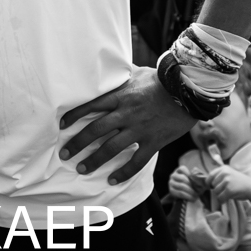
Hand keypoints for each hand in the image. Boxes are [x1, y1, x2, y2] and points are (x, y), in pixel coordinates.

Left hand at [58, 68, 193, 184]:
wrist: (189, 89)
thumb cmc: (163, 79)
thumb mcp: (138, 73)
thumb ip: (122, 76)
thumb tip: (109, 70)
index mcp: (120, 96)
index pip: (91, 106)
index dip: (74, 116)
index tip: (62, 125)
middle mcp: (126, 113)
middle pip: (96, 130)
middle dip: (78, 143)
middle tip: (65, 154)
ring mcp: (140, 129)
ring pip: (112, 148)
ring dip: (94, 160)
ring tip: (82, 169)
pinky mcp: (154, 141)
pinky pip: (136, 160)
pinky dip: (124, 172)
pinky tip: (113, 180)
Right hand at [168, 165, 199, 201]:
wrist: (182, 193)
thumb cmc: (189, 184)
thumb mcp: (191, 179)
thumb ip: (196, 177)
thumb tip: (203, 177)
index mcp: (178, 170)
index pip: (183, 169)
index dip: (190, 174)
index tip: (197, 180)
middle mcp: (173, 175)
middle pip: (183, 178)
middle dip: (192, 185)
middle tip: (199, 190)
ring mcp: (171, 183)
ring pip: (181, 186)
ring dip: (190, 191)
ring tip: (196, 195)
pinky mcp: (171, 191)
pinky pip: (180, 193)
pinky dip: (187, 196)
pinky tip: (192, 198)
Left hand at [208, 166, 250, 204]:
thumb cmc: (239, 182)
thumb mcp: (229, 174)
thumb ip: (219, 175)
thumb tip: (206, 182)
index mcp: (223, 168)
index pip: (210, 176)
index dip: (209, 183)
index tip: (210, 187)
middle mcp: (224, 173)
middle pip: (213, 185)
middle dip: (217, 190)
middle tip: (224, 191)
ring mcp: (227, 181)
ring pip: (216, 192)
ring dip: (220, 195)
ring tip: (227, 194)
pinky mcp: (229, 190)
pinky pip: (220, 197)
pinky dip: (222, 201)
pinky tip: (226, 199)